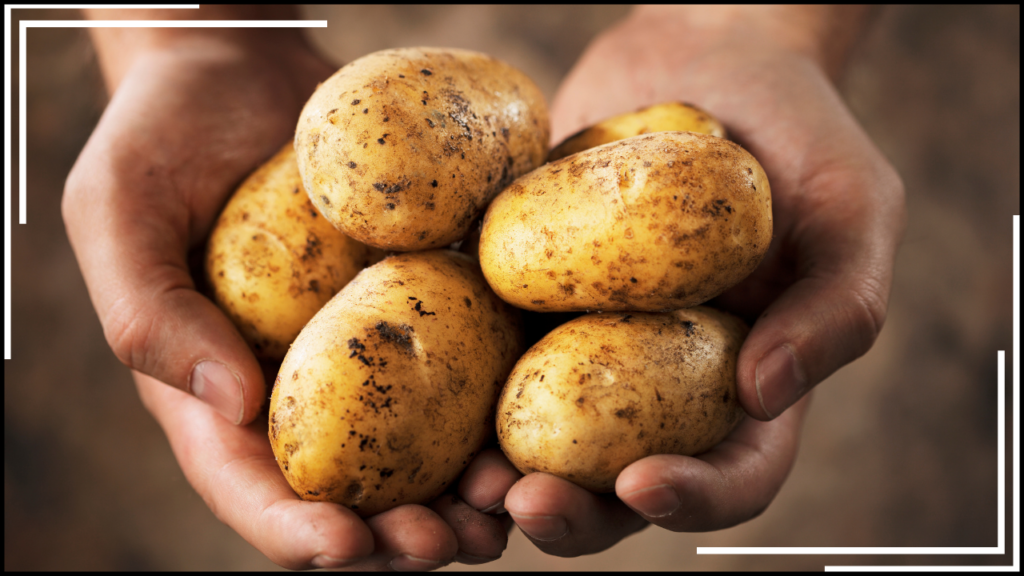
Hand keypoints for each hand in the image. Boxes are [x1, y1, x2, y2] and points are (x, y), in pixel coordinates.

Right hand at [64, 24, 511, 568]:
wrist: (243, 68)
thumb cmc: (162, 134)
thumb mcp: (117, 210)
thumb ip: (150, 312)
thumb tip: (230, 406)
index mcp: (216, 391)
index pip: (250, 486)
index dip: (295, 530)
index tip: (347, 544)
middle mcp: (298, 388)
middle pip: (350, 490)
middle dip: (399, 534)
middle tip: (450, 542)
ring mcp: (366, 352)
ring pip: (420, 449)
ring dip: (465, 492)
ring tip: (509, 505)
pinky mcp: (420, 305)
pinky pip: (463, 366)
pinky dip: (498, 406)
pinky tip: (535, 420)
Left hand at [496, 6, 904, 554]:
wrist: (705, 59)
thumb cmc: (797, 132)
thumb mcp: (853, 208)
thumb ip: (837, 306)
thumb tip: (764, 394)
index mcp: (746, 382)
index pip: (733, 473)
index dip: (694, 499)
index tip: (644, 484)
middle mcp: (661, 382)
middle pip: (618, 485)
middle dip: (574, 513)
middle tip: (524, 503)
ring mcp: (584, 345)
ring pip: (540, 439)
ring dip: (499, 477)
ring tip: (464, 480)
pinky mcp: (525, 299)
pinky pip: (484, 351)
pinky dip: (453, 386)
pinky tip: (419, 388)